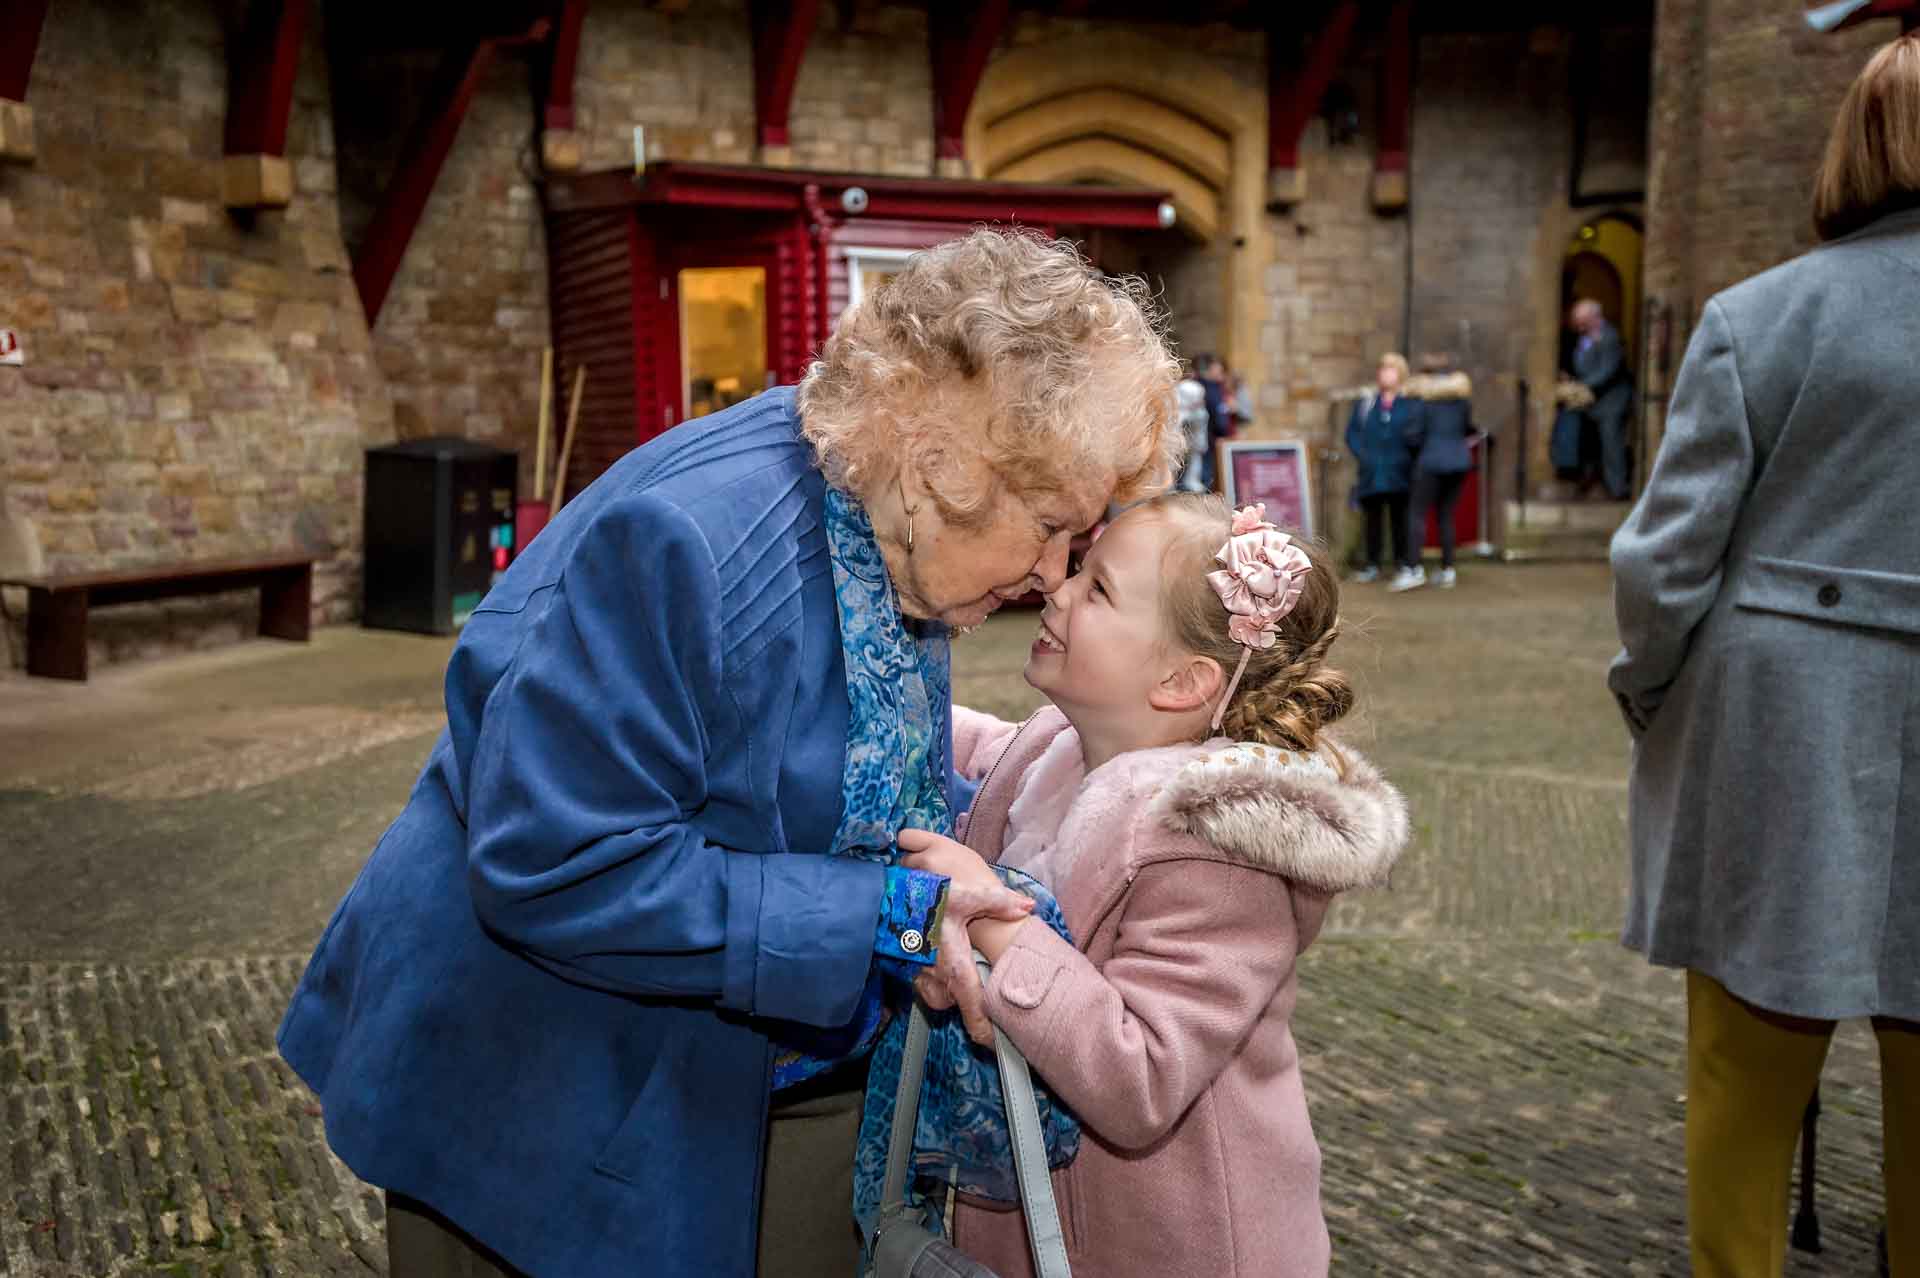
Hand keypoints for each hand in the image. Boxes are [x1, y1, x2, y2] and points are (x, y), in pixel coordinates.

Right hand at [898, 829, 1032, 1044]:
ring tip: (961, 962)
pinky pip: (927, 986)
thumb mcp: (962, 895)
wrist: (878, 900)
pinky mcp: (905, 973)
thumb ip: (997, 902)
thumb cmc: (918, 899)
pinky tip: (940, 955)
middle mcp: (935, 981)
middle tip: (984, 978)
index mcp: (955, 969)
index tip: (999, 1041)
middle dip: (972, 997)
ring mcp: (918, 980)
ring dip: (953, 987)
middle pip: (961, 1005)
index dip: (988, 1034)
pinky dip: (936, 978)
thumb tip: (1028, 907)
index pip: (975, 1015)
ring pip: (942, 997)